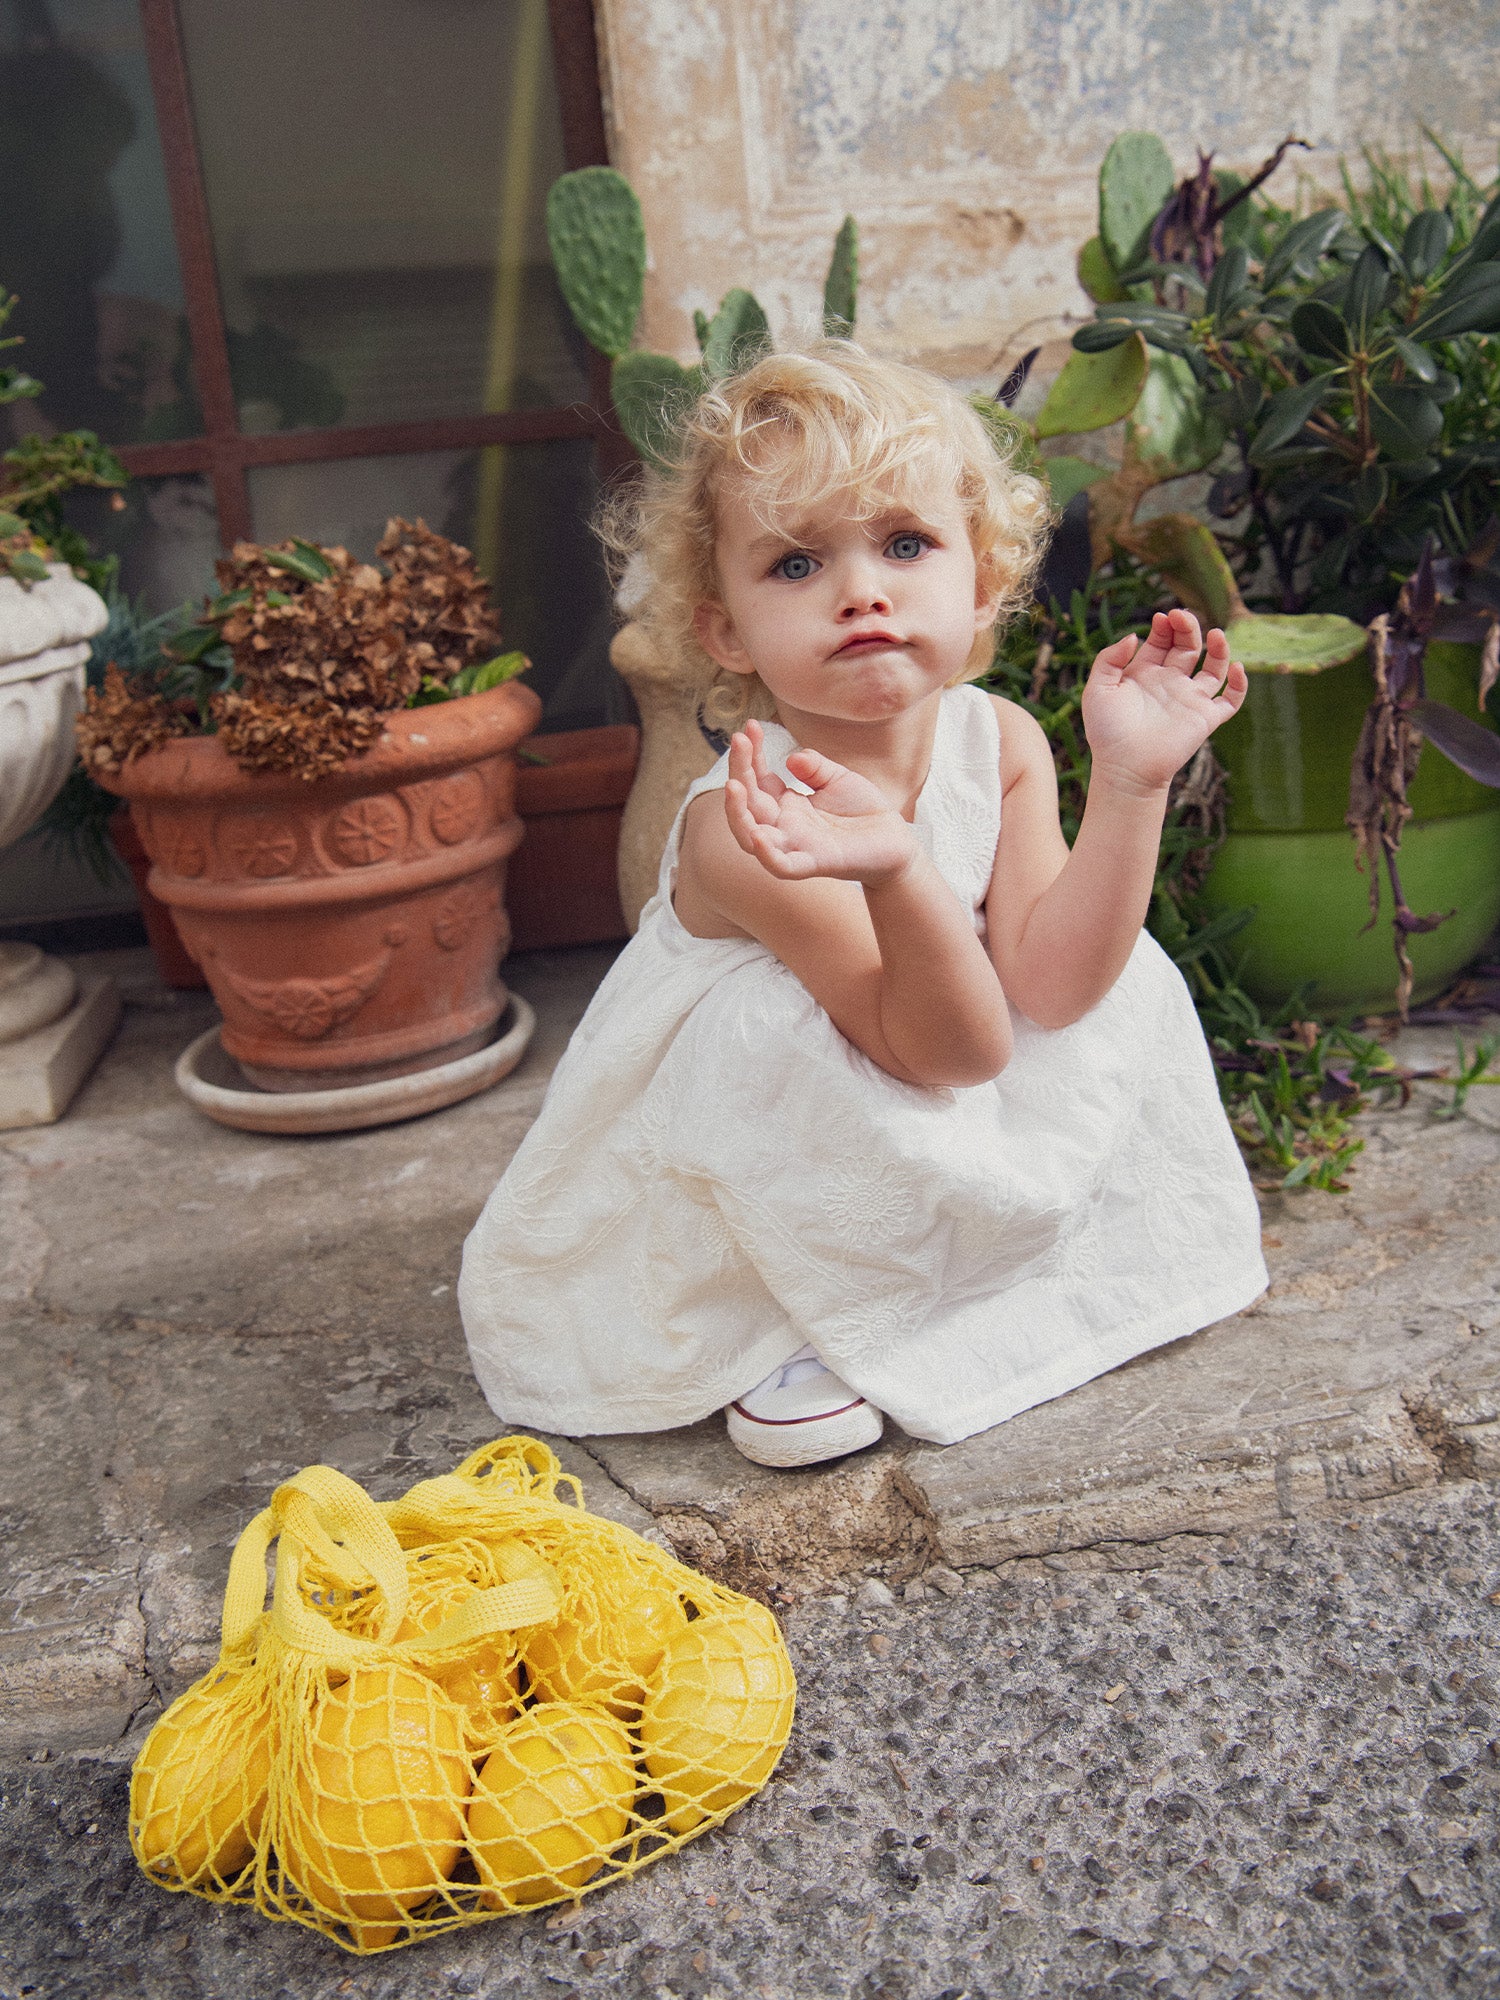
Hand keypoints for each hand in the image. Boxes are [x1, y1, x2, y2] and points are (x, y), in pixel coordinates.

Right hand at [723, 719, 918, 884]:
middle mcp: (784, 827)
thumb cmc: (864, 812)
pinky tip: (757, 834)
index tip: (751, 726)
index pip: (757, 780)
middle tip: (739, 740)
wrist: (897, 841)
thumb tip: (791, 757)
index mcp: (786, 806)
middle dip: (739, 771)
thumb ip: (814, 766)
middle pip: (748, 803)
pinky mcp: (815, 863)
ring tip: (733, 785)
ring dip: (737, 813)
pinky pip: (783, 865)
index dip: (750, 754)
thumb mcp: (837, 778)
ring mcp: (796, 846)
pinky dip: (767, 854)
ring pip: (751, 837)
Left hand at [1081, 608, 1247, 794]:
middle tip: (1182, 615)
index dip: (1165, 625)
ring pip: (1214, 667)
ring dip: (1219, 648)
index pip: (1162, 640)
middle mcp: (1170, 683)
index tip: (1162, 617)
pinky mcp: (1206, 718)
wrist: (1124, 768)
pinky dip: (1240, 684)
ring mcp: (1190, 699)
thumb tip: (1134, 635)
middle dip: (1188, 628)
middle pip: (1188, 646)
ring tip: (1216, 633)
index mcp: (1145, 674)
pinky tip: (1236, 668)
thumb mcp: (1097, 688)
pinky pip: (1231, 700)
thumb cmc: (1106, 732)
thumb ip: (1108, 658)